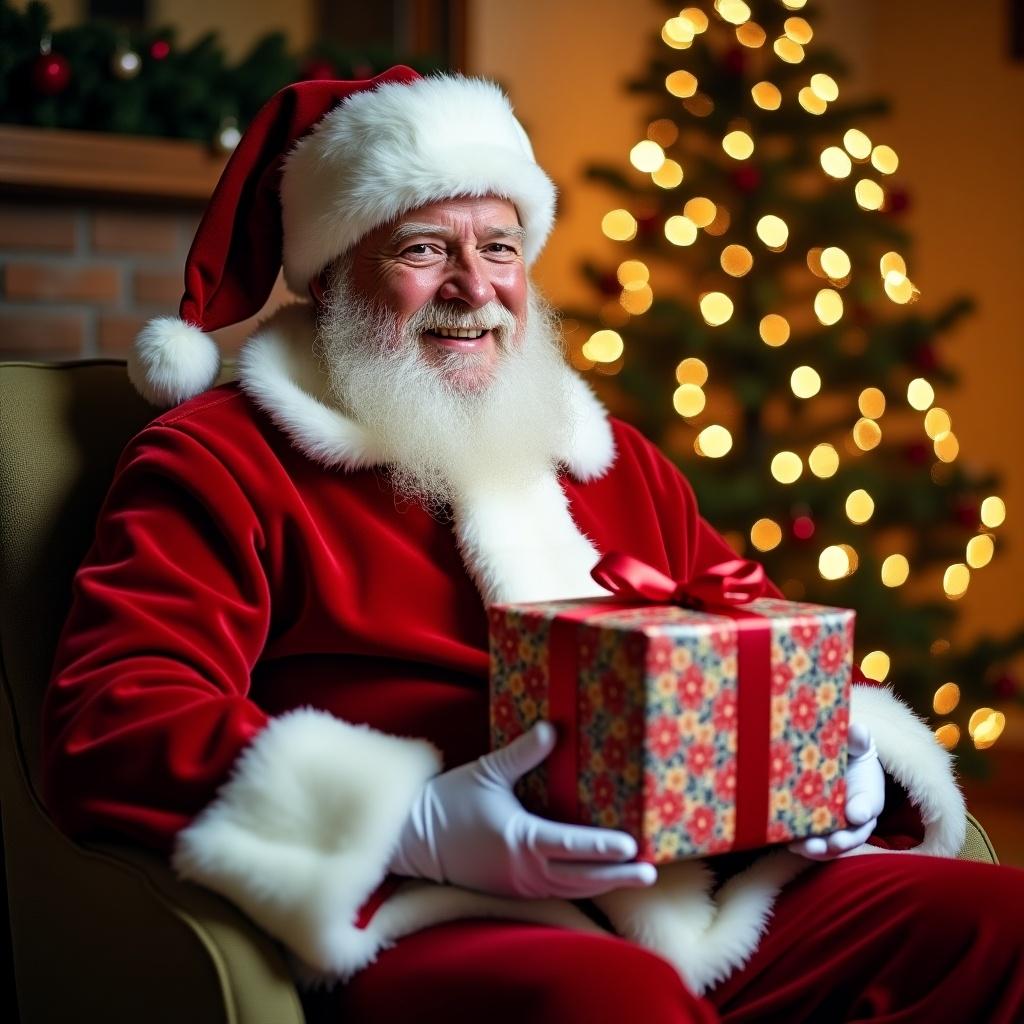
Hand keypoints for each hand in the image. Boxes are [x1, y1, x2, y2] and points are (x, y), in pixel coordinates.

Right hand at [388, 721, 657, 898]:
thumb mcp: (488, 771)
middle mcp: (522, 869)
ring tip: (635, 877)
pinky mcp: (511, 889)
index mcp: (519, 839)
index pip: (570, 846)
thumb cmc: (450, 801)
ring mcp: (517, 883)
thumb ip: (522, 752)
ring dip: (604, 884)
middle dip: (618, 875)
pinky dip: (580, 887)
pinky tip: (598, 881)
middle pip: (580, 877)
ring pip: (570, 889)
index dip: (603, 847)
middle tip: (651, 871)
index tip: (632, 845)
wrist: (414, 837)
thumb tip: (552, 729)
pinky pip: (554, 892)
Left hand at [789, 722, 884, 860]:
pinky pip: (814, 843)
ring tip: (803, 847)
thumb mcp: (855, 744)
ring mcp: (837, 826)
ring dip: (819, 849)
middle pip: (852, 834)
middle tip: (828, 843)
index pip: (870, 804)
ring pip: (832, 844)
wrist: (836, 764)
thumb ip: (857, 739)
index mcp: (868, 794)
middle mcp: (856, 817)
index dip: (863, 810)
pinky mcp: (818, 829)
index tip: (855, 814)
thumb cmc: (847, 754)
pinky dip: (803, 846)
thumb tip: (859, 731)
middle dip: (841, 841)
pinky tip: (788, 843)